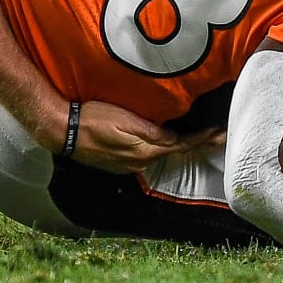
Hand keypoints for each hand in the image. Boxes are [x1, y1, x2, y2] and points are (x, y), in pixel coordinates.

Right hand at [67, 99, 215, 172]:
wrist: (63, 130)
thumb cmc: (94, 118)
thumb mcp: (125, 120)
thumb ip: (152, 132)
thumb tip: (173, 138)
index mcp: (144, 151)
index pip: (180, 145)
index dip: (201, 139)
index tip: (219, 134)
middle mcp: (140, 162)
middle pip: (172, 152)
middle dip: (193, 144)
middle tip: (214, 136)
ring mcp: (127, 165)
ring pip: (157, 154)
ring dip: (175, 146)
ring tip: (191, 136)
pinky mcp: (117, 163)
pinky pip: (143, 156)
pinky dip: (155, 148)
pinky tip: (158, 141)